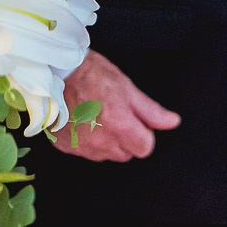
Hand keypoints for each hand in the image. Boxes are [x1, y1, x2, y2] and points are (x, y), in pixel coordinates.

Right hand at [50, 51, 179, 161]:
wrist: (55, 72)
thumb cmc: (91, 74)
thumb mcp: (126, 87)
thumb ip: (151, 111)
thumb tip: (171, 122)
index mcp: (120, 126)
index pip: (145, 148)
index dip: (143, 133)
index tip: (134, 120)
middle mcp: (101, 141)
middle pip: (126, 154)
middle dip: (125, 138)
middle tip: (114, 113)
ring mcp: (82, 147)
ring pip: (106, 155)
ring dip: (106, 141)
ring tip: (96, 115)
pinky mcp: (67, 147)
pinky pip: (86, 152)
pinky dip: (87, 140)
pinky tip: (82, 120)